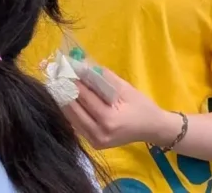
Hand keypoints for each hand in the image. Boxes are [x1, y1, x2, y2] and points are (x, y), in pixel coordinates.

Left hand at [64, 69, 179, 150]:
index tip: (65, 71)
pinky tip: (69, 101)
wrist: (153, 129)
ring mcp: (96, 141)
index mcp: (109, 119)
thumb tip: (84, 67)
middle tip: (58, 78)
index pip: (85, 98)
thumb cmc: (142, 106)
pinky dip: (72, 113)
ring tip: (60, 87)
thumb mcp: (125, 88)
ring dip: (66, 103)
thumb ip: (104, 78)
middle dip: (66, 92)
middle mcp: (99, 133)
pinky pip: (78, 127)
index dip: (74, 83)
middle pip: (74, 110)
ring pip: (72, 120)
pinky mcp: (95, 144)